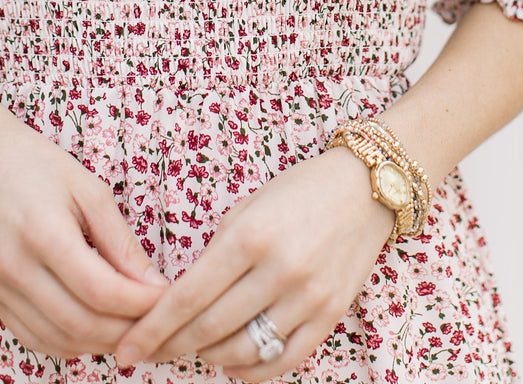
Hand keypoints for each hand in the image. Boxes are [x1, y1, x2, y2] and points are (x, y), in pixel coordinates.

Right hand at [0, 104, 169, 358]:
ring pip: (56, 339)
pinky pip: (33, 336)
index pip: (101, 291)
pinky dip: (69, 342)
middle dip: (126, 330)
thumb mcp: (87, 190)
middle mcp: (15, 269)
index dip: (140, 304)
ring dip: (100, 342)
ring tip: (132, 326)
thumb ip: (119, 240)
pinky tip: (95, 328)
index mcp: (45, 234)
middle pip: (80, 324)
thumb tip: (152, 284)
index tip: (168, 298)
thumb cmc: (38, 166)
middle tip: (157, 318)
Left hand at [113, 144, 395, 381]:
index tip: (126, 349)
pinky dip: (250, 370)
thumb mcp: (248, 208)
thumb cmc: (300, 191)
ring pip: (243, 352)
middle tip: (149, 353)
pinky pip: (283, 361)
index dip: (152, 329)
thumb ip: (217, 254)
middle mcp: (280, 270)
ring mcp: (309, 296)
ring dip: (209, 358)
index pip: (189, 297)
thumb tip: (182, 302)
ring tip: (193, 349)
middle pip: (210, 330)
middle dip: (171, 347)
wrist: (366, 188)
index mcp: (251, 236)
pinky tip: (233, 361)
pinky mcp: (331, 314)